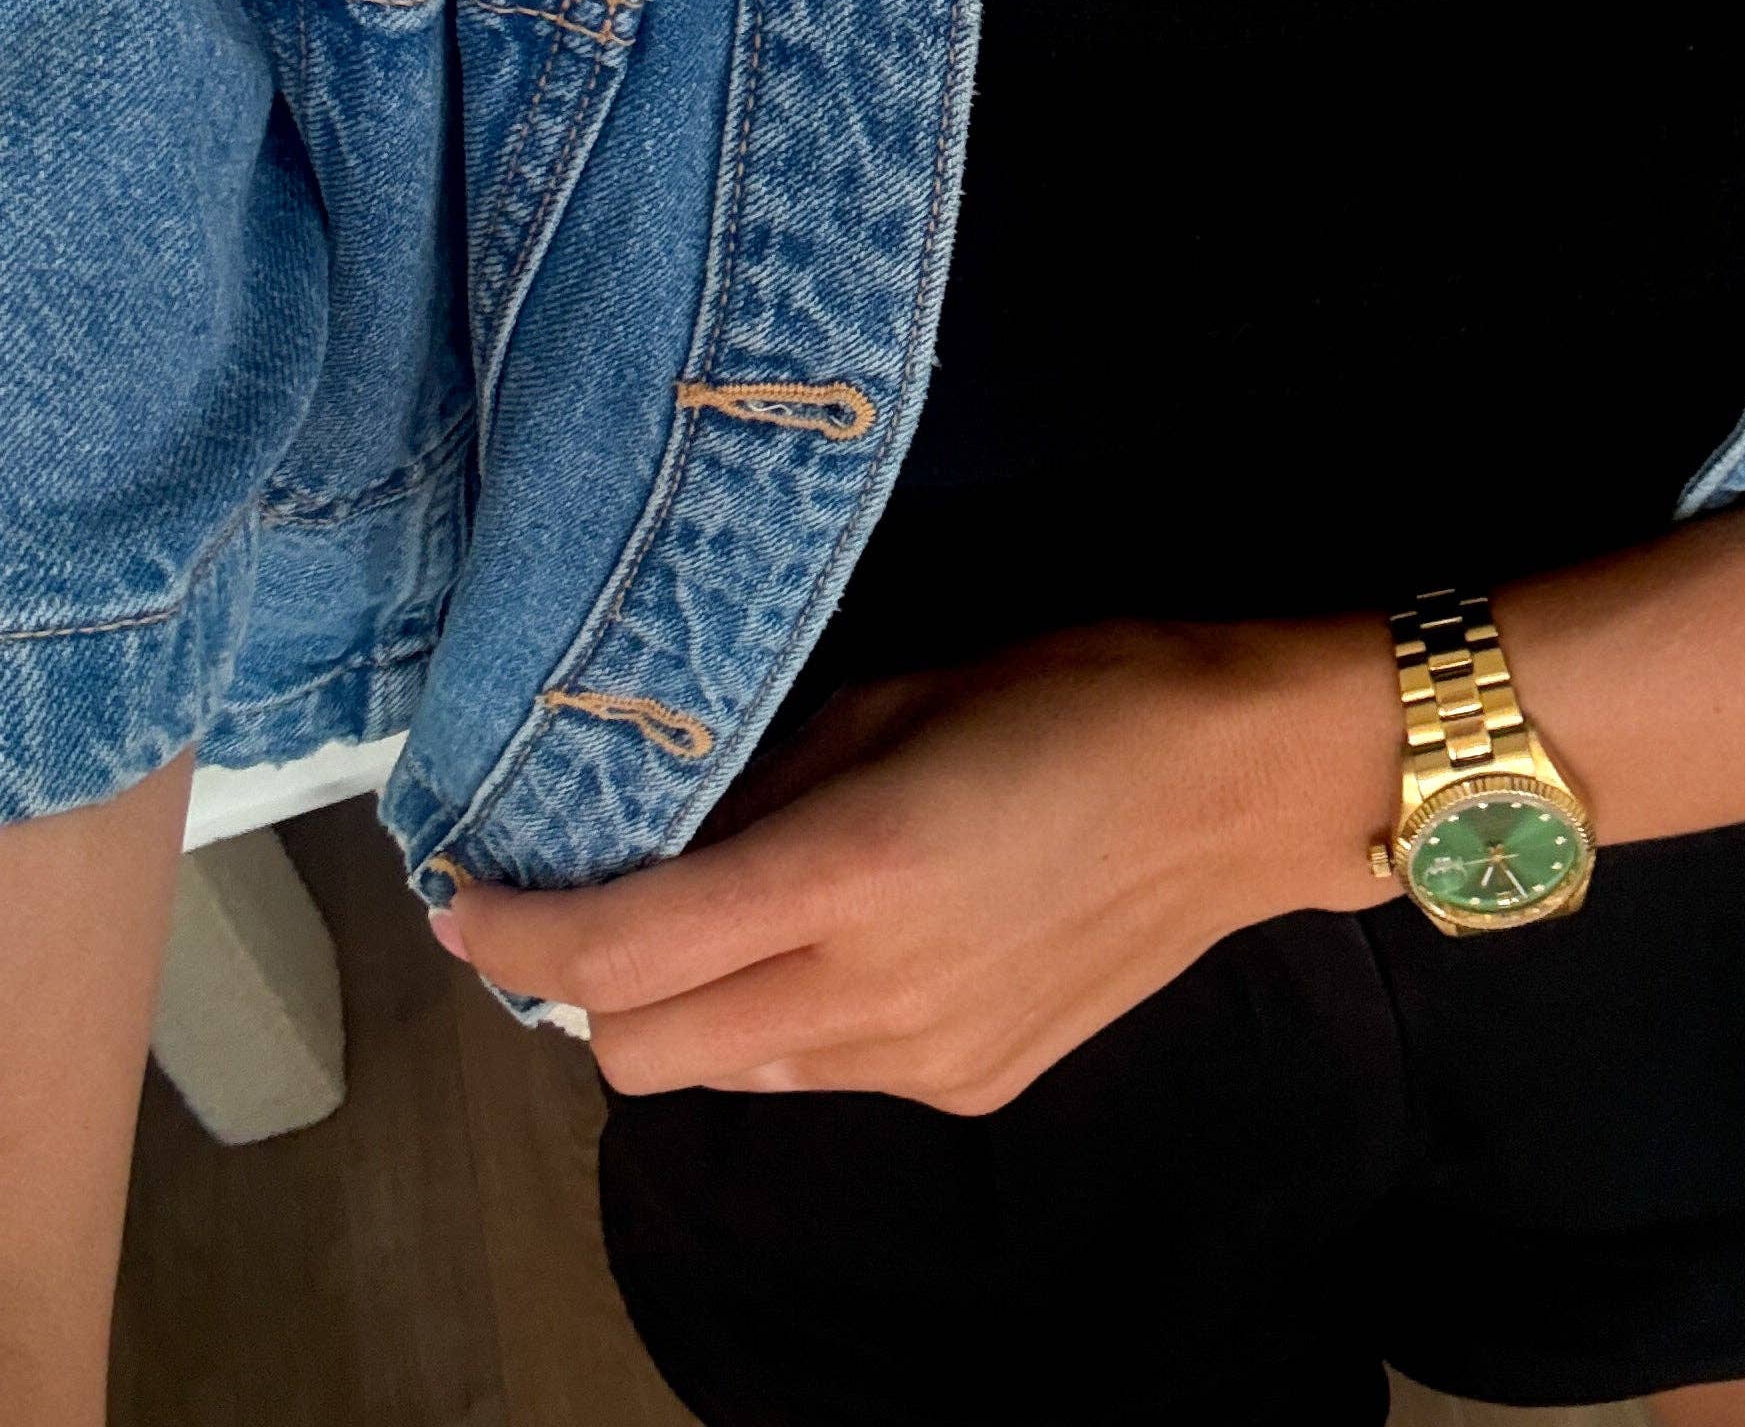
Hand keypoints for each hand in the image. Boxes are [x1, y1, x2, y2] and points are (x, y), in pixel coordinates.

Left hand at [439, 611, 1399, 1112]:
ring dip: (690, 1008)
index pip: (618, 954)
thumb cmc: (1075, 690)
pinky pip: (820, 1074)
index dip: (513, 936)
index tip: (460, 897)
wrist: (1249, 784)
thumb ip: (766, 778)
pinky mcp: (972, 1089)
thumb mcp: (897, 692)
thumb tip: (658, 827)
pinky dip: (788, 1020)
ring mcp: (922, 1061)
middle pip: (641, 1055)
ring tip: (732, 911)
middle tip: (601, 898)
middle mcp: (868, 995)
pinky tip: (852, 938)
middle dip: (588, 989)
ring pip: (728, 1075)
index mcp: (845, 873)